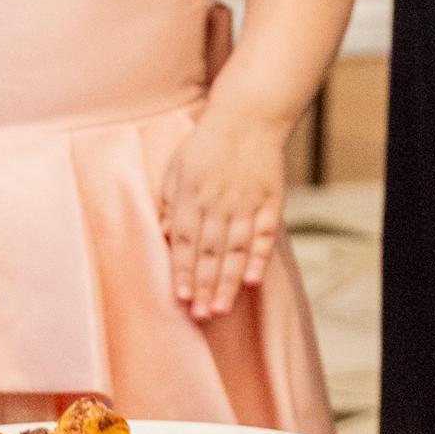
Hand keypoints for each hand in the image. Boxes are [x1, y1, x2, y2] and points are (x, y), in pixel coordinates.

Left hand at [156, 111, 290, 321]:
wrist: (248, 117)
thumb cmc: (206, 144)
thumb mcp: (176, 169)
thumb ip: (168, 204)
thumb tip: (164, 237)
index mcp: (192, 196)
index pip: (185, 242)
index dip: (182, 272)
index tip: (180, 298)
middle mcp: (219, 203)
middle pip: (210, 253)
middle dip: (204, 287)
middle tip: (200, 316)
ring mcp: (246, 203)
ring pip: (236, 250)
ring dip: (228, 282)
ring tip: (221, 309)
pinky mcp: (270, 201)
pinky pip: (265, 235)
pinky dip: (259, 258)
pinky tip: (252, 281)